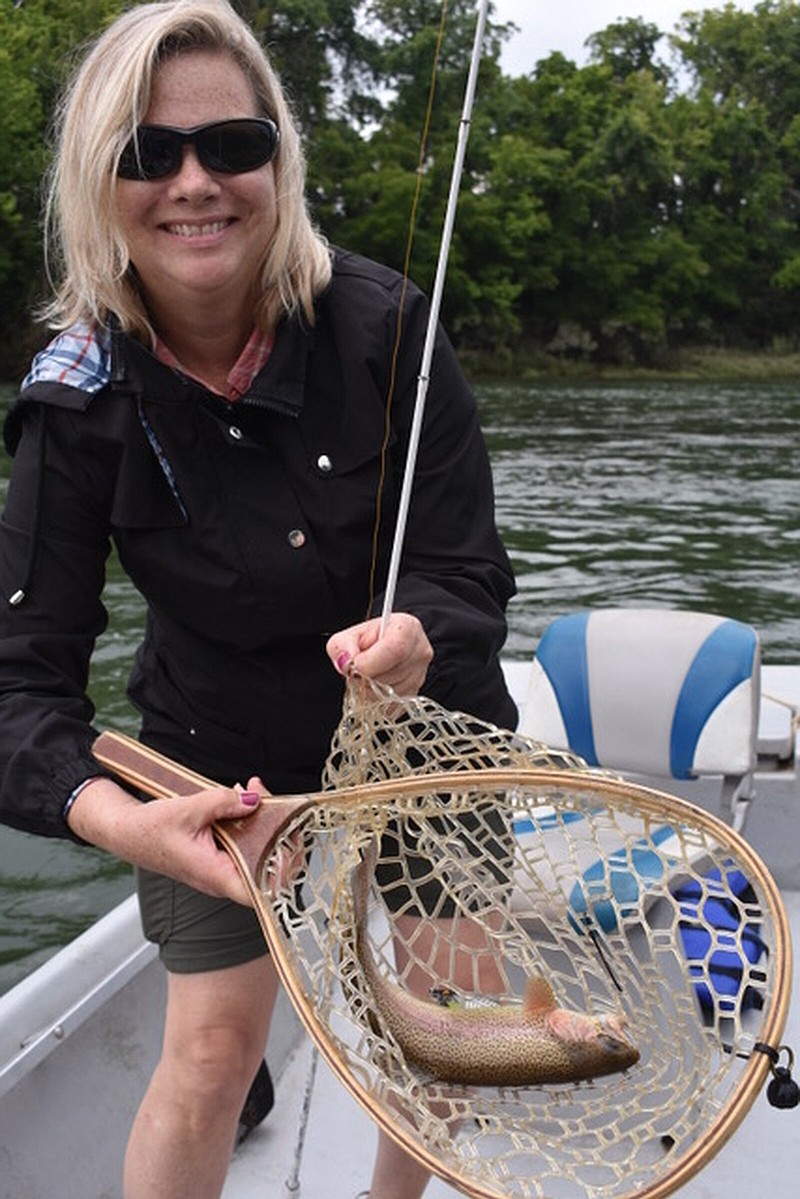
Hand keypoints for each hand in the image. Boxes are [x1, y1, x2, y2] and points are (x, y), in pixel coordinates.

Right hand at [66, 774, 265, 905]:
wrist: (125, 831)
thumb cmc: (149, 829)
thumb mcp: (189, 809)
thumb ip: (224, 802)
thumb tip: (253, 799)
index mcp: (217, 876)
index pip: (263, 889)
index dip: (285, 870)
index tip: (292, 840)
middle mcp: (222, 877)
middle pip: (266, 863)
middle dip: (276, 830)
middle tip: (273, 801)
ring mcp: (221, 867)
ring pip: (255, 849)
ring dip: (261, 820)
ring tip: (254, 789)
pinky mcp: (217, 855)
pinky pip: (242, 841)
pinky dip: (246, 819)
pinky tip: (243, 797)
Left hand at [326, 612, 432, 694]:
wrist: (385, 646)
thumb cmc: (370, 639)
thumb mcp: (350, 635)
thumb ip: (342, 646)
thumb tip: (346, 663)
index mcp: (407, 629)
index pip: (394, 650)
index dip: (369, 664)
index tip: (352, 667)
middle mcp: (420, 652)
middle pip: (390, 676)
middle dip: (365, 679)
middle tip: (355, 671)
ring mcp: (420, 676)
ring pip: (389, 696)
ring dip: (369, 692)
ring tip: (366, 677)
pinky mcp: (414, 696)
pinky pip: (390, 707)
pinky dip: (376, 702)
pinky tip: (374, 687)